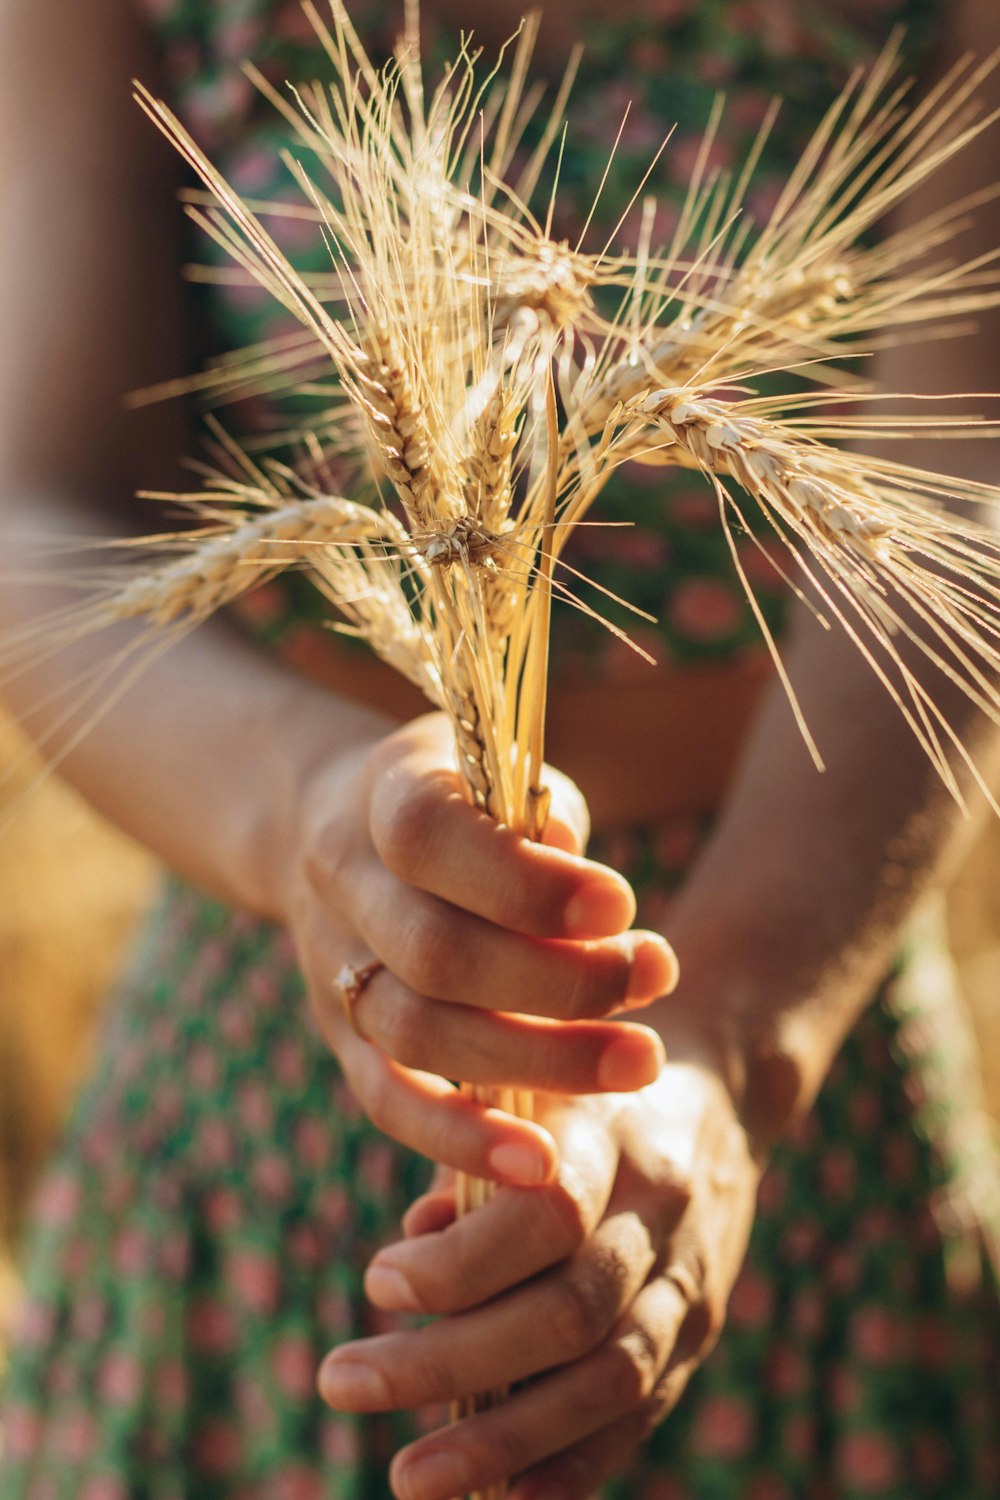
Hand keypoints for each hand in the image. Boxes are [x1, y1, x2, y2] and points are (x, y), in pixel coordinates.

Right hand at [281, 711, 678, 1187]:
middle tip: (656, 978)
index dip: (524, 882)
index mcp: (384, 792)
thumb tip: (597, 905)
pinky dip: (462, 1139)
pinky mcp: (341, 1036)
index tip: (621, 904)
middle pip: (434, 953)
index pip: (429, 838)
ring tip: (639, 1062)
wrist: (342, 825)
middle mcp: (342, 881)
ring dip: (538, 1060)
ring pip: (418, 1034)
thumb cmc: (464, 801)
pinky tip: (541, 1163)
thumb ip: (545, 824)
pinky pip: (388, 1101)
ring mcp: (333, 964)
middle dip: (558, 981)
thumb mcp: (503, 772)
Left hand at [317, 1060, 761, 1499]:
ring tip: (410, 1477)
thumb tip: (410, 1247)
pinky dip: (576, 1465)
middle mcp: (660, 1213)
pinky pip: (642, 1413)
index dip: (460, 1263)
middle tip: (342, 1380)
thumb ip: (471, 1161)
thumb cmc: (581, 1096)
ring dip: (503, 1440)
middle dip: (448, 1362)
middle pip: (566, 1311)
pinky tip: (506, 1499)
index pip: (546, 1215)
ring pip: (607, 1378)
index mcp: (611, 1137)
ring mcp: (689, 1281)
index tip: (378, 1281)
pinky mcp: (700, 1333)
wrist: (718, 1095)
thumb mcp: (528, 1092)